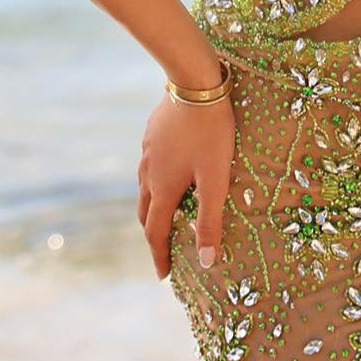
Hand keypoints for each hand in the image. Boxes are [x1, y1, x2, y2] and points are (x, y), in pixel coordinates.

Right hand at [138, 83, 233, 279]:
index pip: (155, 232)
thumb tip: (206, 262)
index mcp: (162, 188)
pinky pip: (150, 167)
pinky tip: (169, 174)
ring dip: (152, 207)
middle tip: (164, 250)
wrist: (194, 84)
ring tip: (166, 216)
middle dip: (153, 234)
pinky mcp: (152, 133)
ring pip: (145, 188)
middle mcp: (149, 173)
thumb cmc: (211, 133)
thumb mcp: (216, 180)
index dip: (160, 256)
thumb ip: (210, 220)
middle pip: (145, 213)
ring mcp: (148, 152)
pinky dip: (155, 182)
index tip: (164, 276)